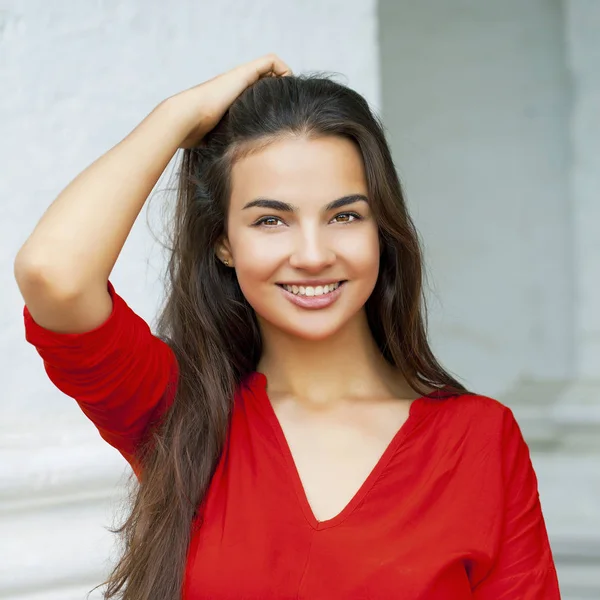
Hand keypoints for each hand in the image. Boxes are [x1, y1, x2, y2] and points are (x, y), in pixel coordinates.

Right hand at [163, 54, 292, 148]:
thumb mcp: (221, 142)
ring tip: (291, 94)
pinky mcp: (244, 73)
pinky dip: (283, 69)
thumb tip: (239, 173)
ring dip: (283, 78)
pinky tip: (288, 83)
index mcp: (232, 101)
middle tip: (291, 105)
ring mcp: (240, 78)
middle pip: (264, 80)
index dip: (269, 101)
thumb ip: (230, 148)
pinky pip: (271, 61)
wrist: (186, 118)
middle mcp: (236, 86)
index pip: (255, 96)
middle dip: (279, 90)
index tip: (282, 116)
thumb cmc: (198, 135)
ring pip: (269, 68)